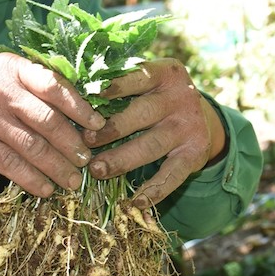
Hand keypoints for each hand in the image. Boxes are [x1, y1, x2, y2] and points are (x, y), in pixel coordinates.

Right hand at [0, 53, 105, 196]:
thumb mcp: (7, 75)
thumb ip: (39, 86)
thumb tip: (84, 111)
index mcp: (14, 69)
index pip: (54, 86)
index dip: (80, 108)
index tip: (98, 126)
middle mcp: (0, 91)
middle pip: (46, 120)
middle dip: (72, 144)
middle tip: (88, 160)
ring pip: (32, 146)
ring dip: (57, 167)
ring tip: (73, 181)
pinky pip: (11, 165)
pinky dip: (32, 179)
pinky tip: (46, 189)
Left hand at [82, 58, 226, 208]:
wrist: (200, 116)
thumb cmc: (156, 95)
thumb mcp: (146, 81)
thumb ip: (119, 83)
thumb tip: (74, 94)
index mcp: (165, 73)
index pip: (137, 77)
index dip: (112, 88)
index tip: (87, 98)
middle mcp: (181, 97)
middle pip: (142, 113)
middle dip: (111, 129)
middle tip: (85, 142)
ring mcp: (189, 126)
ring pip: (152, 145)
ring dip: (122, 160)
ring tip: (97, 171)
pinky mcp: (195, 153)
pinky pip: (173, 174)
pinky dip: (155, 190)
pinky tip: (136, 202)